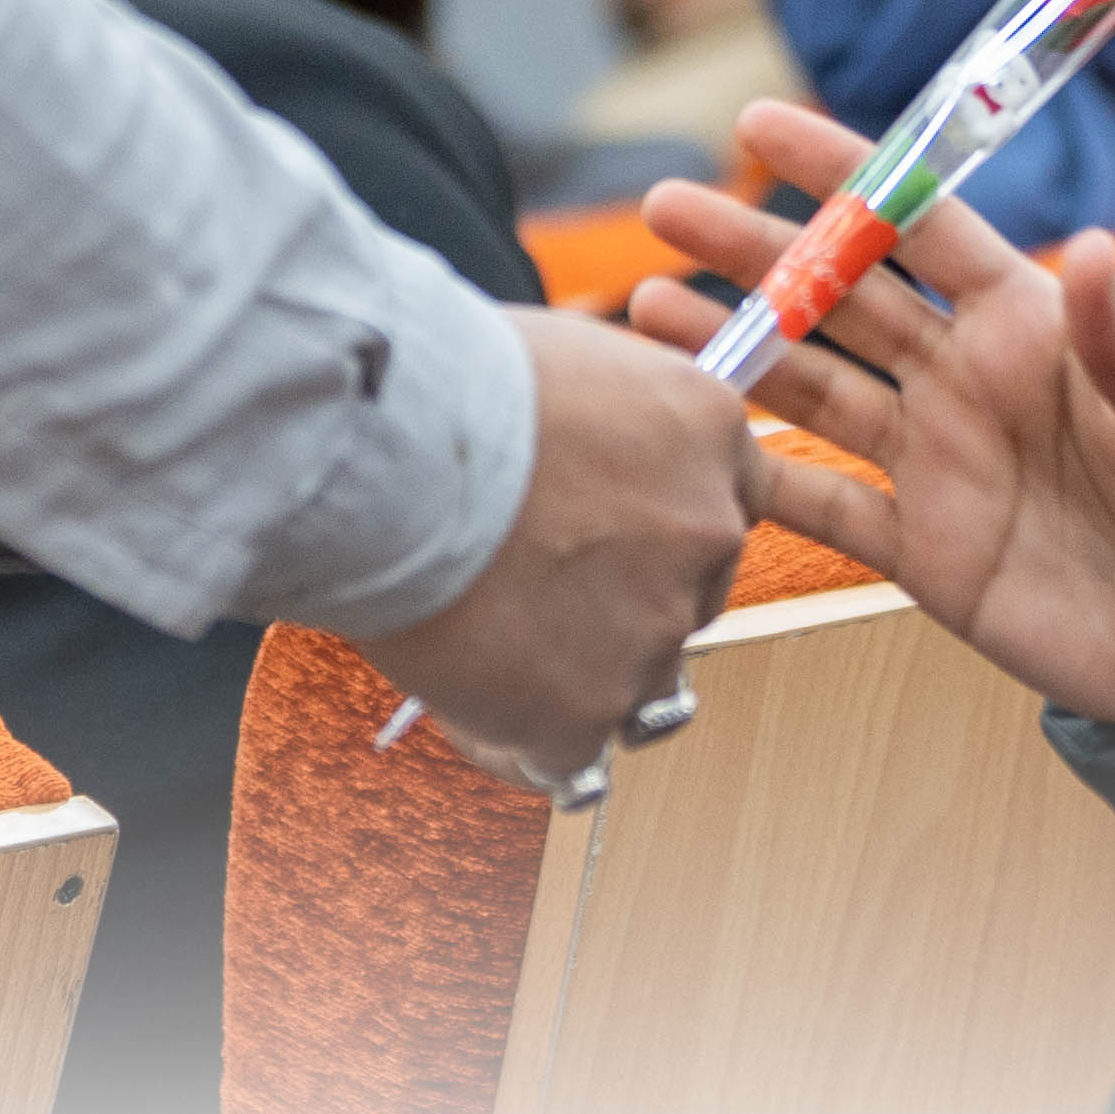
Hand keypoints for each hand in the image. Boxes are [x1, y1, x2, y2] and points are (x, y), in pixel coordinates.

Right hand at [349, 307, 758, 781]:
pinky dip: (514, 737)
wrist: (390, 444)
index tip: (611, 542)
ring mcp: (656, 630)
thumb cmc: (449, 383)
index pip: (724, 504)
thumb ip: (613, 419)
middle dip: (620, 607)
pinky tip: (461, 702)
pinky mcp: (589, 711)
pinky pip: (564, 753)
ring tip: (478, 645)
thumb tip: (592, 461)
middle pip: (686, 600)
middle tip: (530, 593)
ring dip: (569, 676)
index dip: (660, 530)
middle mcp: (708, 534)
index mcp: (711, 433)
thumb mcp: (569, 360)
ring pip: (628, 683)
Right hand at [621, 100, 1114, 733]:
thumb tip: (1091, 245)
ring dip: (733, 350)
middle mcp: (970, 383)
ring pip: (813, 390)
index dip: (845, 174)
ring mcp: (940, 466)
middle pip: (843, 299)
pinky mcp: (926, 552)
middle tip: (667, 206)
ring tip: (646, 310)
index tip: (762, 126)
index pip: (921, 228)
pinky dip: (759, 479)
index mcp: (1031, 328)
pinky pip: (824, 508)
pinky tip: (692, 446)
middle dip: (755, 249)